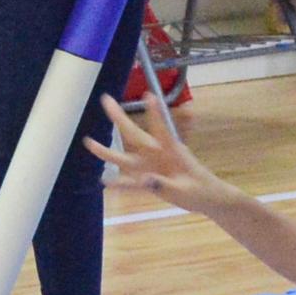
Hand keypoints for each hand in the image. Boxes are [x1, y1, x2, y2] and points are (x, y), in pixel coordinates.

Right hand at [87, 92, 232, 210]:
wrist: (207, 199)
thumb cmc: (201, 190)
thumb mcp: (185, 189)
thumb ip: (163, 184)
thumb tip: (144, 180)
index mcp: (171, 150)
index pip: (161, 128)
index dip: (155, 112)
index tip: (149, 95)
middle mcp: (157, 154)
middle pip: (134, 134)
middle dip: (119, 118)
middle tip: (105, 99)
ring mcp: (151, 167)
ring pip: (125, 158)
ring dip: (106, 151)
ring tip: (88, 141)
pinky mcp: (149, 182)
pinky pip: (130, 182)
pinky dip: (118, 183)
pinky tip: (104, 182)